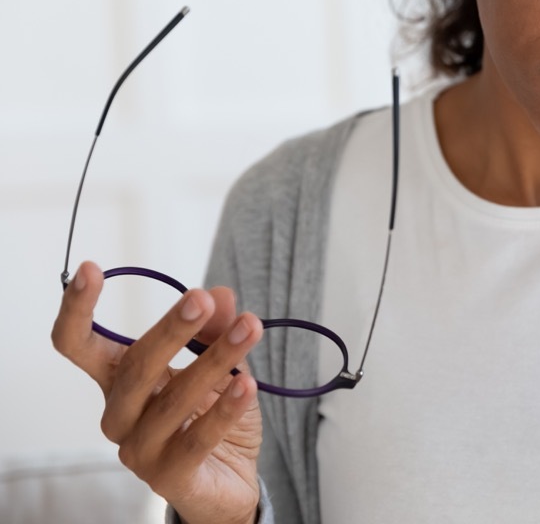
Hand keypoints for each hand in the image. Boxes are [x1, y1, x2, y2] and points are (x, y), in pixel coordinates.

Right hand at [52, 261, 262, 523]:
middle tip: (202, 299)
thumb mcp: (219, 365)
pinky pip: (196, 439)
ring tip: (251, 329)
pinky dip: (224, 410)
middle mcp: (120, 414)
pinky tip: (248, 385)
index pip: (80, 345)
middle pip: (134, 367)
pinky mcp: (168, 478)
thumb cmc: (211, 415)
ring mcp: (139, 449)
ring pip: (172, 400)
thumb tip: (221, 294)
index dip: (77, 310)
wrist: (230, 480)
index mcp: (119, 381)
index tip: (92, 270)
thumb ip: (215, 331)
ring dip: (215, 360)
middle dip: (170, 330)